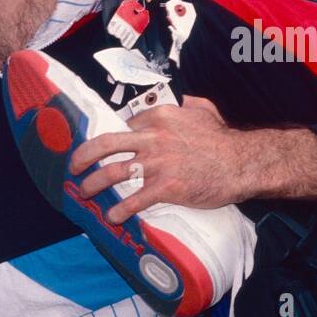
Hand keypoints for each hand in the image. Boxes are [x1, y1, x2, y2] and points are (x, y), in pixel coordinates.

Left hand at [69, 96, 248, 222]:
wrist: (243, 163)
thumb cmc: (224, 139)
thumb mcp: (204, 110)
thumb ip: (189, 105)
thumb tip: (185, 100)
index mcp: (160, 117)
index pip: (124, 126)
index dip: (112, 140)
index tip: (104, 150)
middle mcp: (153, 138)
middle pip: (106, 144)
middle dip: (83, 156)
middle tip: (73, 166)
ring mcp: (158, 163)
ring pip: (113, 173)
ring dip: (93, 184)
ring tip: (83, 192)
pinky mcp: (165, 187)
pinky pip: (134, 200)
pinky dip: (119, 210)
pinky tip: (111, 216)